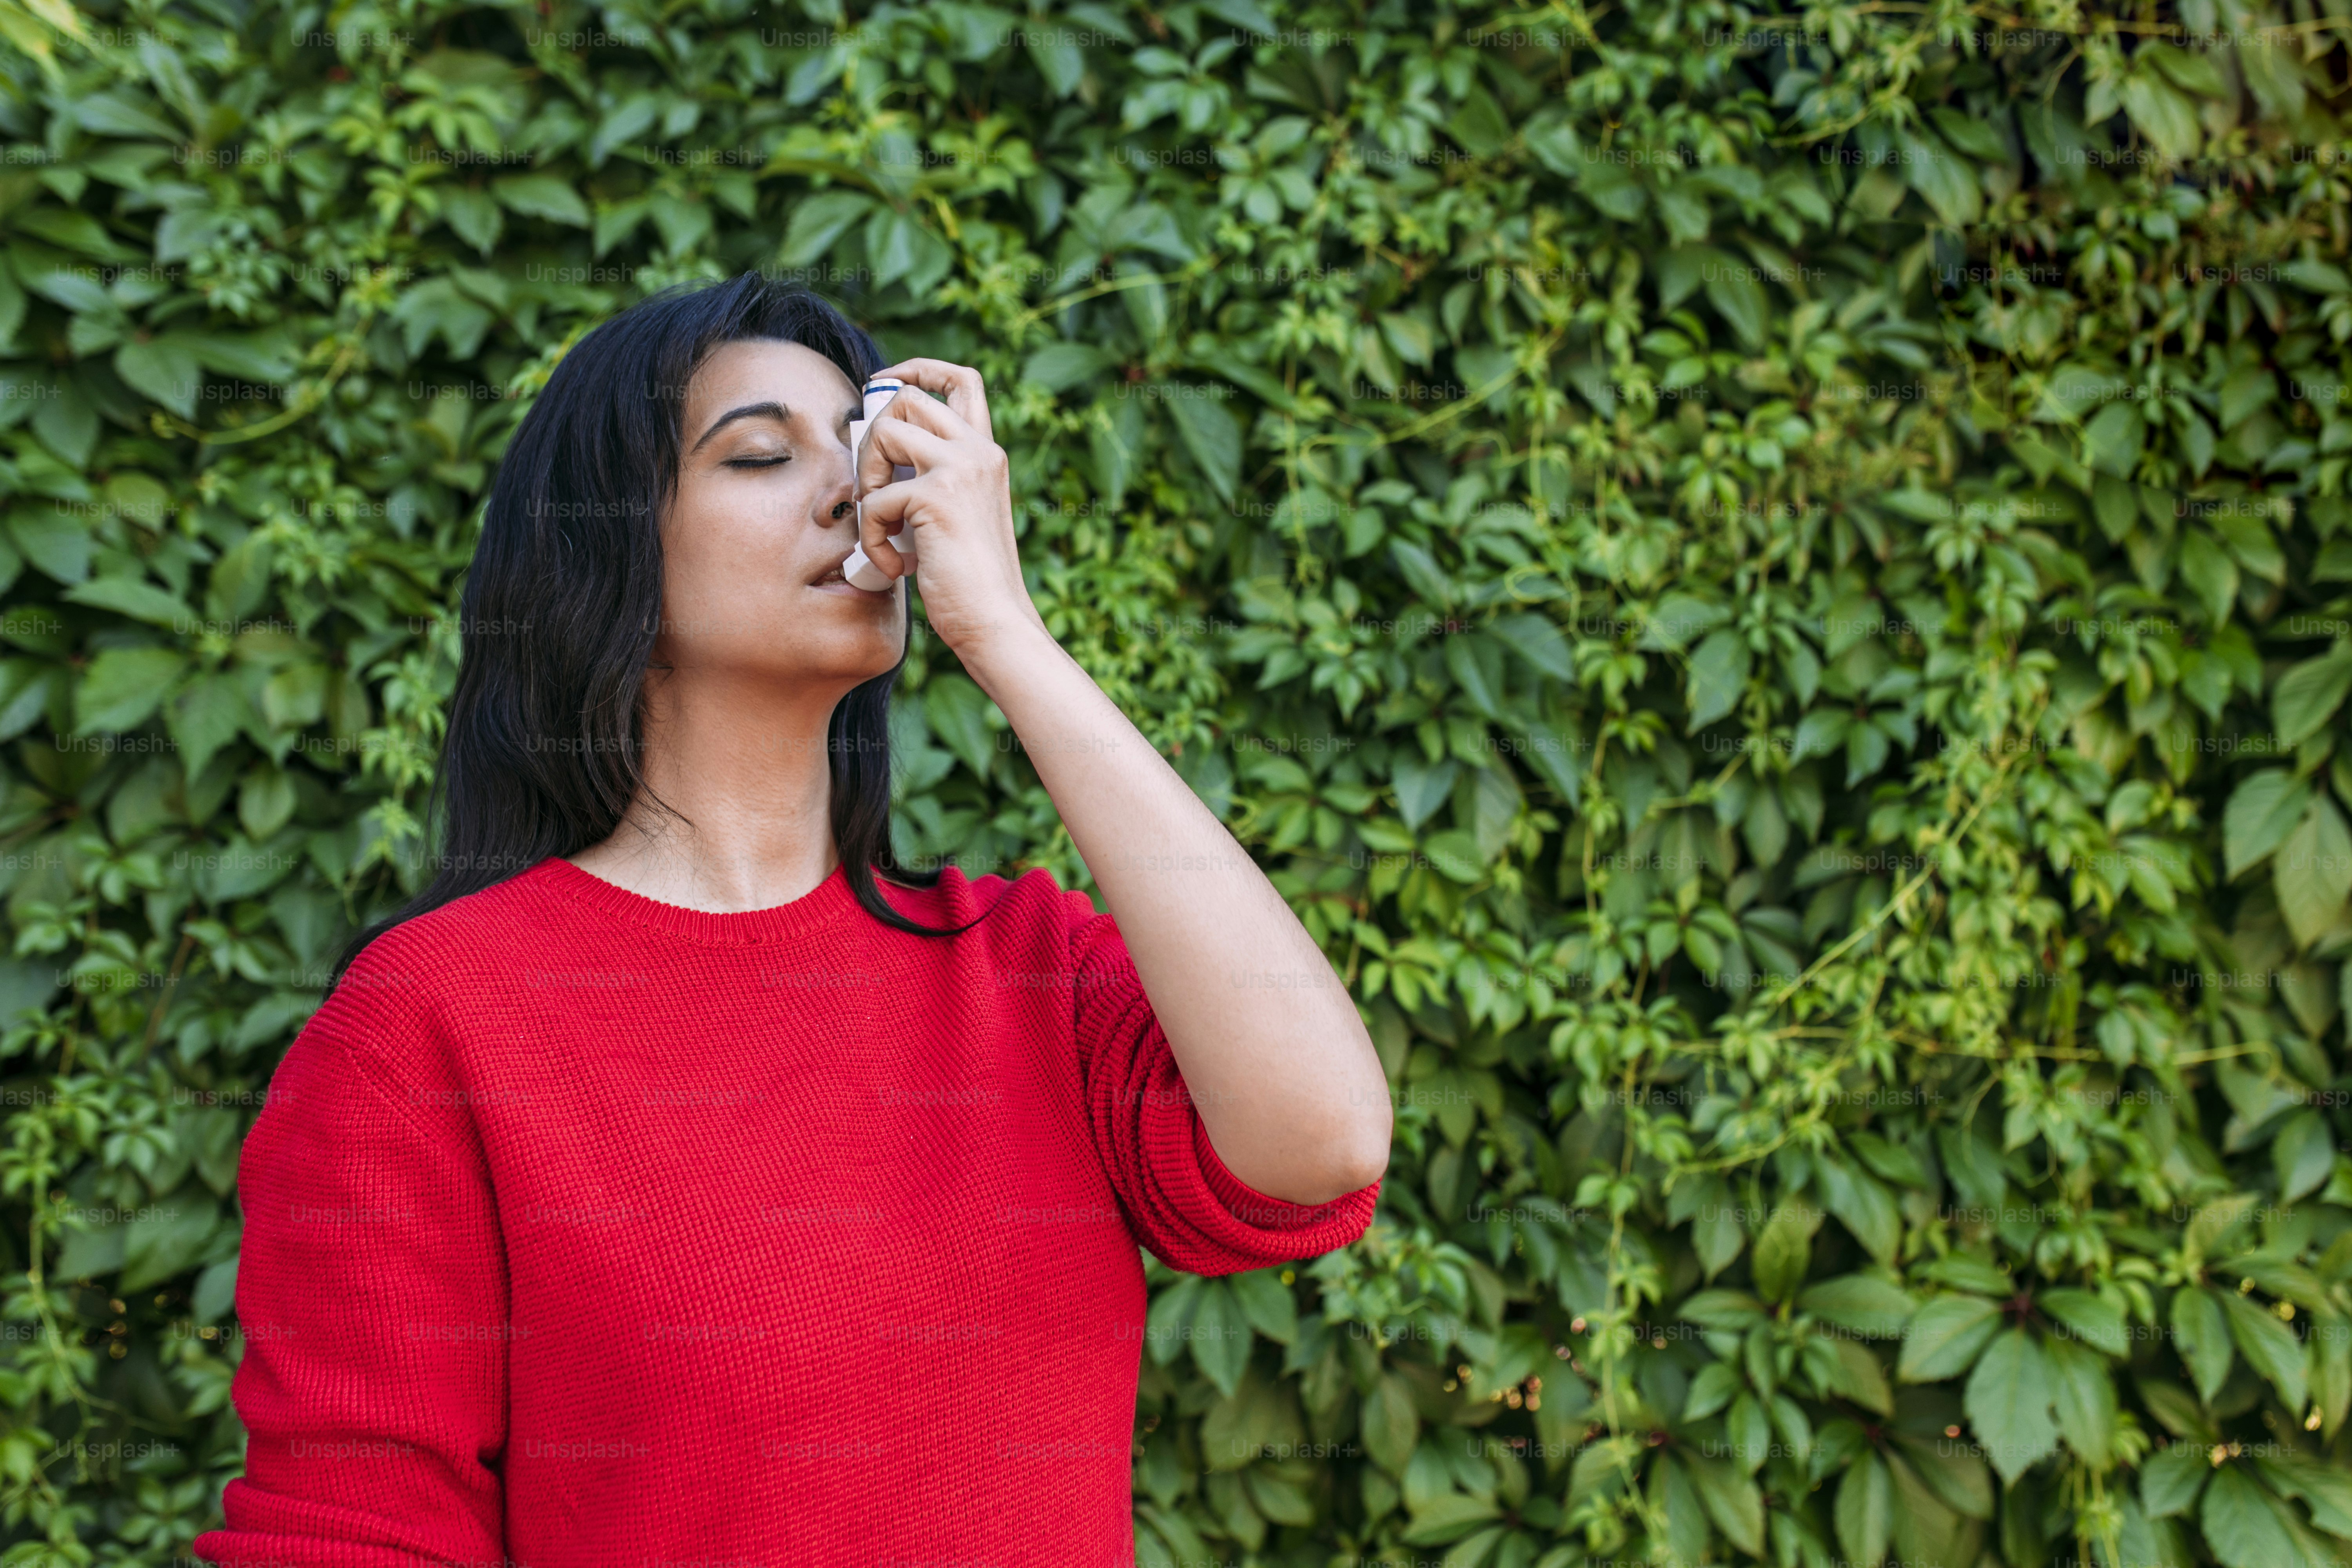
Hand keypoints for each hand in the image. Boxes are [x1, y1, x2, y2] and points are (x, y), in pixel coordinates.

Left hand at [855, 359, 1047, 658]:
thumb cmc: (970, 581)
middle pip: (908, 396)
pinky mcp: (936, 497)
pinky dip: (872, 536)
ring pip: (885, 430)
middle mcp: (979, 451)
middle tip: (873, 485)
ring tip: (880, 522)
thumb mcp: (955, 515)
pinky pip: (875, 498)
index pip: (961, 379)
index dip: (918, 370)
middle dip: (872, 434)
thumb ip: (930, 479)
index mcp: (986, 454)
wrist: (995, 622)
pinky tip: (895, 565)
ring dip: (865, 477)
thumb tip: (876, 459)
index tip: (885, 386)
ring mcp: (960, 469)